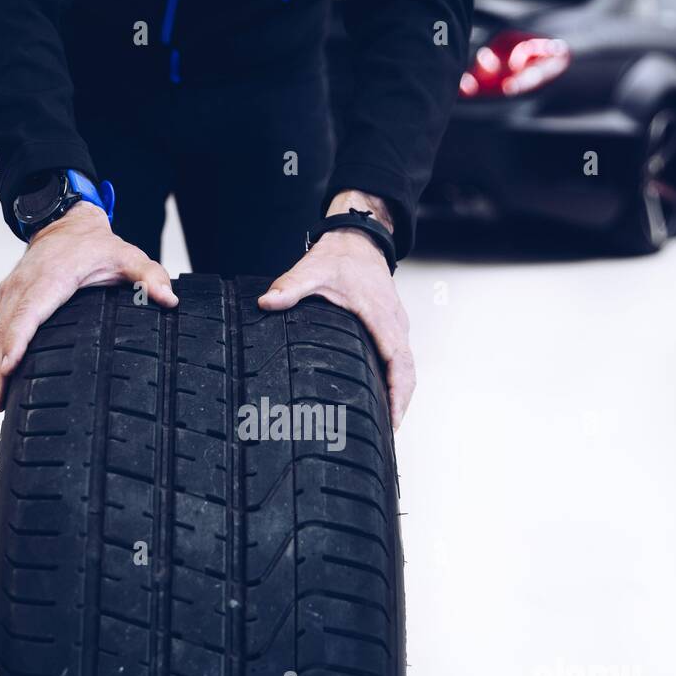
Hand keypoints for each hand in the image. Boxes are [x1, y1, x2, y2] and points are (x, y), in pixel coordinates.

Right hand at [0, 203, 177, 409]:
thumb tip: (169, 300)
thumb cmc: (97, 246)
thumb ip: (150, 276)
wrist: (66, 223)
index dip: (17, 342)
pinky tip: (0, 379)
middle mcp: (25, 285)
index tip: (8, 368)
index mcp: (52, 278)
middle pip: (6, 330)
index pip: (30, 313)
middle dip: (0, 368)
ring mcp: (11, 291)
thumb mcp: (128, 257)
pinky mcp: (6, 297)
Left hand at [258, 191, 414, 428]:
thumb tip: (266, 303)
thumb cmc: (339, 257)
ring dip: (400, 396)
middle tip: (389, 436)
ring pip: (407, 368)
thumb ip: (289, 287)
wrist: (358, 240)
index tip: (394, 419)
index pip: (398, 361)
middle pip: (408, 373)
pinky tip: (382, 400)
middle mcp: (395, 324)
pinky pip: (400, 360)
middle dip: (401, 404)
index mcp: (381, 316)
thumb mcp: (312, 270)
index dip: (399, 392)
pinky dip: (397, 382)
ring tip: (387, 427)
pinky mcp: (392, 328)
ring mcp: (396, 327)